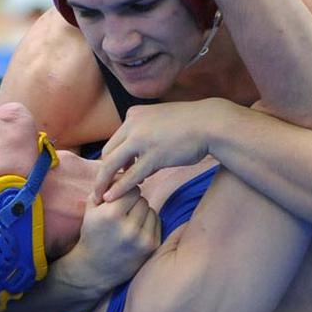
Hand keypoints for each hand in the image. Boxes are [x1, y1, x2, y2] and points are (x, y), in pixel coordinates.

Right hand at [60, 187, 160, 290]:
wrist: (95, 269)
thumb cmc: (92, 234)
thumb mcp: (91, 208)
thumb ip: (106, 186)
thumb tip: (124, 170)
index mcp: (111, 215)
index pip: (131, 189)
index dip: (125, 192)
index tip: (119, 198)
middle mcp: (128, 228)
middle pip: (142, 199)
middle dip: (133, 201)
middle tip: (124, 210)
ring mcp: (142, 239)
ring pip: (150, 209)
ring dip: (142, 211)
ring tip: (129, 221)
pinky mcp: (152, 247)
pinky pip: (157, 222)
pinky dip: (148, 222)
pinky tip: (136, 230)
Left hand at [93, 100, 223, 202]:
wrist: (210, 124)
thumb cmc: (191, 125)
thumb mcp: (161, 124)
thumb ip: (147, 140)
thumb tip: (141, 165)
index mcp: (134, 114)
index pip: (115, 140)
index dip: (112, 158)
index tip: (113, 173)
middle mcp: (133, 124)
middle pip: (108, 151)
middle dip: (104, 171)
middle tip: (102, 187)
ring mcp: (142, 139)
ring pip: (112, 164)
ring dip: (104, 182)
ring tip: (100, 196)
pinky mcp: (153, 155)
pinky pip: (130, 176)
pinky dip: (118, 188)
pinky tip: (110, 197)